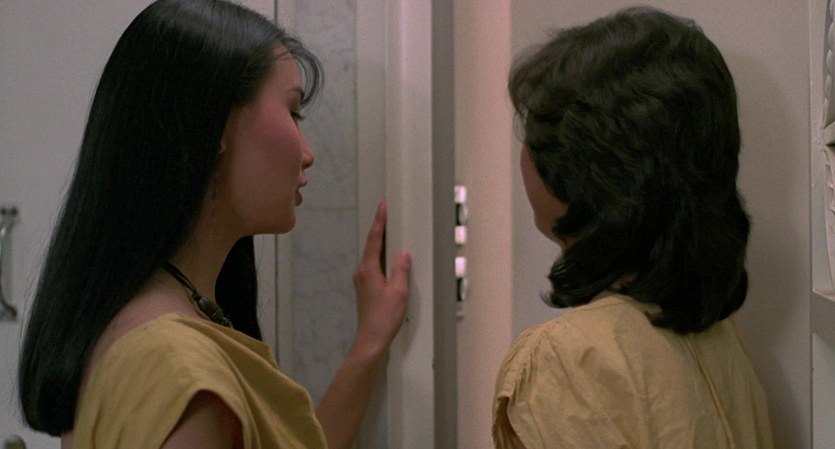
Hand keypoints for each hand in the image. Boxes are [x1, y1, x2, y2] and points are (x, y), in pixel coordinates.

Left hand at [353, 200, 410, 355]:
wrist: (371, 339)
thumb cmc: (384, 318)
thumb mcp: (399, 291)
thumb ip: (401, 270)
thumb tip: (404, 254)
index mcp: (368, 270)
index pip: (375, 240)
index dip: (379, 222)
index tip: (382, 207)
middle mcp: (362, 273)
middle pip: (371, 245)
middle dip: (379, 228)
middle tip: (385, 212)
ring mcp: (362, 281)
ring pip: (371, 256)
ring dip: (380, 242)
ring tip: (389, 230)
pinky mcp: (365, 288)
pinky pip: (373, 265)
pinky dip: (380, 256)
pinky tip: (388, 257)